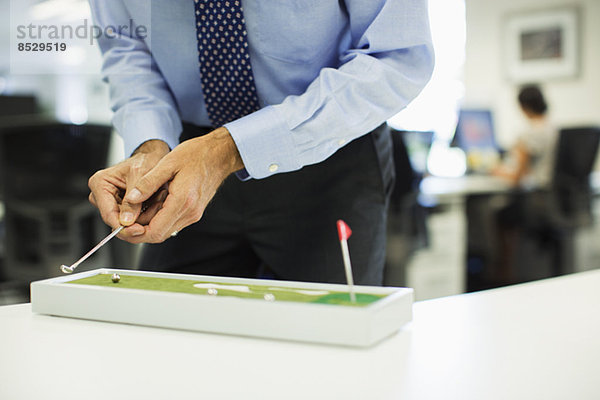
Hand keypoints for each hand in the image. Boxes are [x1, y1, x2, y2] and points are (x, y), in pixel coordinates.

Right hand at [88, 139, 169, 239]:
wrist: (152, 158)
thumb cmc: (145, 160)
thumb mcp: (140, 176)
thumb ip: (133, 200)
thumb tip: (126, 222)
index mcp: (100, 183)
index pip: (108, 214)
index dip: (124, 227)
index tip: (140, 231)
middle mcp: (101, 195)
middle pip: (118, 221)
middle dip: (139, 219)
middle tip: (158, 205)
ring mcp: (110, 202)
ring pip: (128, 222)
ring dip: (146, 215)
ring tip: (159, 199)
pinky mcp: (121, 207)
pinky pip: (134, 219)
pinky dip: (147, 213)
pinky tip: (155, 202)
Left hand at [121, 127, 243, 243]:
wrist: (219, 155)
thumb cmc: (197, 155)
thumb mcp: (168, 163)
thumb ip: (148, 183)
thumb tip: (131, 199)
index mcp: (183, 201)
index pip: (155, 231)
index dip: (135, 233)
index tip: (122, 227)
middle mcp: (190, 212)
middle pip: (159, 235)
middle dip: (138, 233)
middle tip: (122, 222)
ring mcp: (193, 214)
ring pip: (165, 231)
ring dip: (148, 226)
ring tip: (133, 213)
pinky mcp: (193, 212)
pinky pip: (172, 223)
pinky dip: (158, 220)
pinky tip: (150, 208)